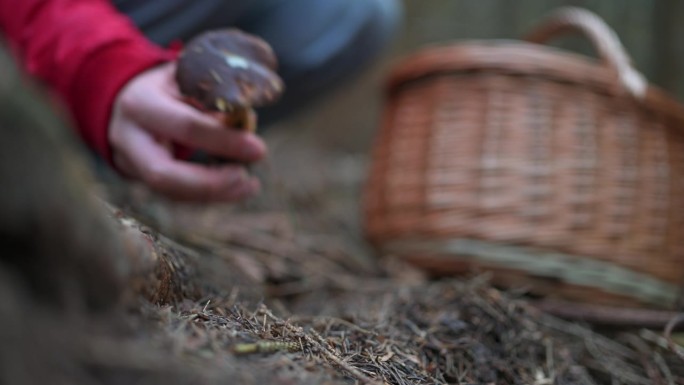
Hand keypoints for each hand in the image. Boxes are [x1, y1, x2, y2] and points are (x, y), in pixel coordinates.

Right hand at [109, 62, 266, 201]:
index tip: (258, 149)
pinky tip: (233, 189)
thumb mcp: (188, 79)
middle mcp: (128, 137)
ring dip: (213, 194)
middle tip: (247, 179)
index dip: (224, 140)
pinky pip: (175, 196)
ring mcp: (130, 164)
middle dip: (211, 182)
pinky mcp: (141, 180)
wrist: (128, 101)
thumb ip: (214, 97)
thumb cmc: (169, 87)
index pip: (185, 126)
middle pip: (164, 174)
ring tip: (248, 186)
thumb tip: (246, 122)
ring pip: (169, 192)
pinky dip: (206, 196)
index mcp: (141, 102)